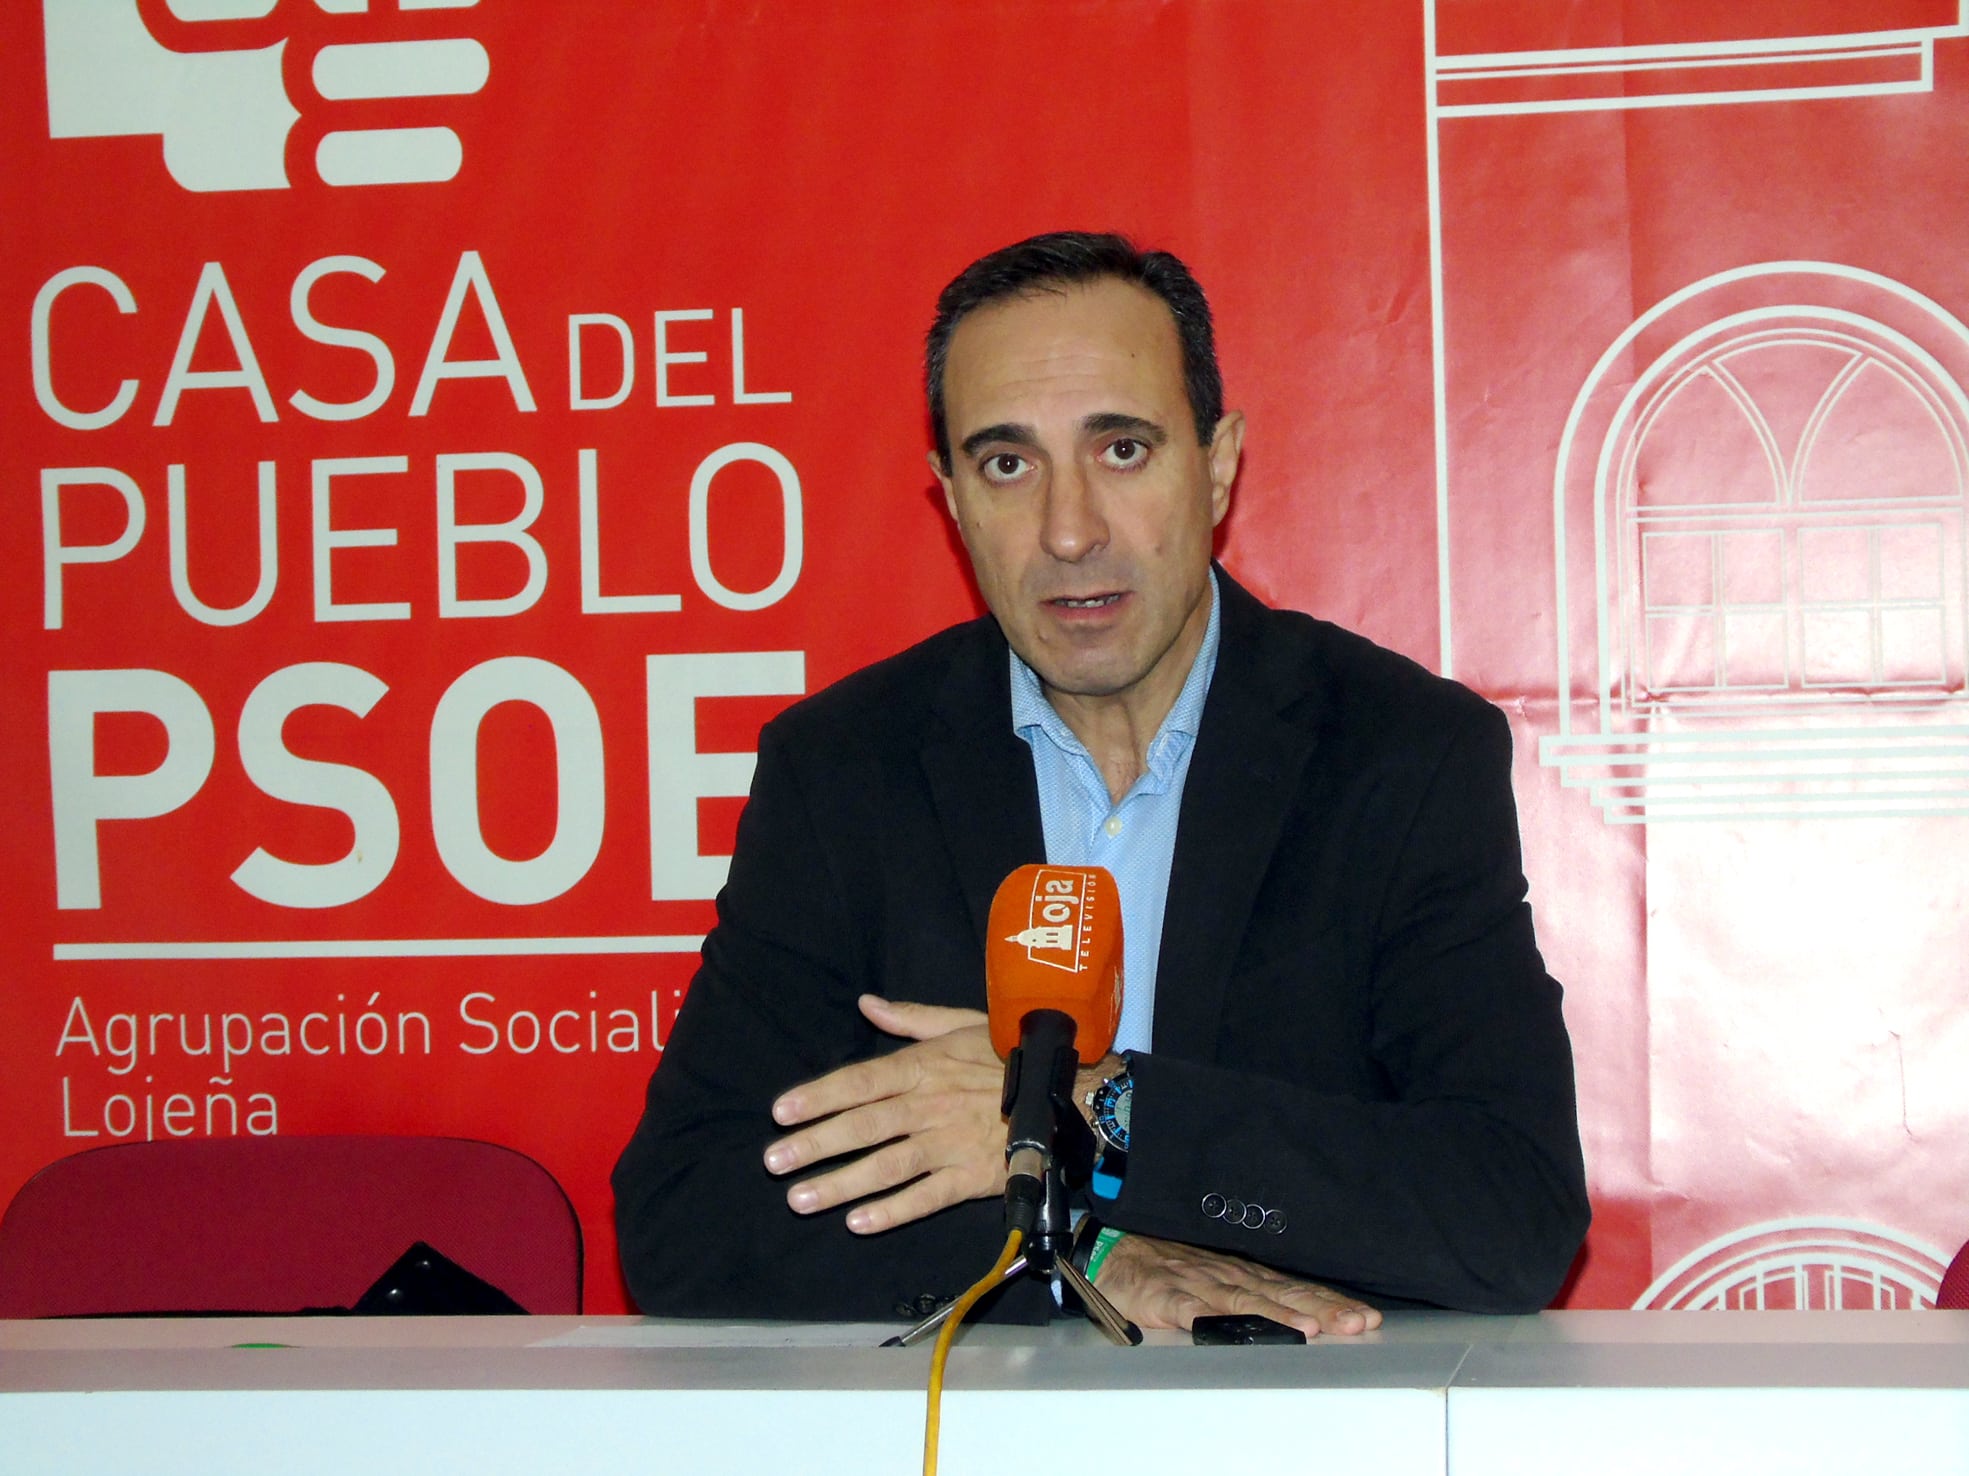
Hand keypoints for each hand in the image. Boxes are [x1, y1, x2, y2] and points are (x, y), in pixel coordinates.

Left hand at [763, 995, 1005, 1233]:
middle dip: (815, 1144)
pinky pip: (926, 1197)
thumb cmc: (1011, 1055)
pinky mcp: (971, 1178)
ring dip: (841, 1184)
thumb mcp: (962, 1023)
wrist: (1069, 1093)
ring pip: (886, 1166)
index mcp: (925, 1066)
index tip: (781, 1112)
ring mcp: (950, 1143)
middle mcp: (930, 1105)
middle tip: (774, 1162)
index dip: (819, 1096)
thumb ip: (910, 1018)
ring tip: (800, 1199)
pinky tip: (858, 1222)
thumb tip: (866, 1004)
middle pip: (864, 1126)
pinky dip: (892, 1211)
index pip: (861, 1081)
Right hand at [1090, 1232, 1381, 1336]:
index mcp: (1242, 1273)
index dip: (1330, 1301)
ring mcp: (1199, 1285)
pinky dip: (1219, 1318)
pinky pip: (1195, 1310)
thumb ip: (1251, 1293)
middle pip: (1283, 1294)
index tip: (1364, 1315)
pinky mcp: (1167, 1298)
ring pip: (1248, 1302)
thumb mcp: (1215, 1276)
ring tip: (1316, 1328)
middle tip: (1357, 1322)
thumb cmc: (1165, 1265)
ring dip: (1283, 1315)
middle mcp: (1228, 1276)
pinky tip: (1240, 1328)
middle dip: (1323, 1309)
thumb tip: (1300, 1310)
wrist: (1110, 1251)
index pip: (1296, 1288)